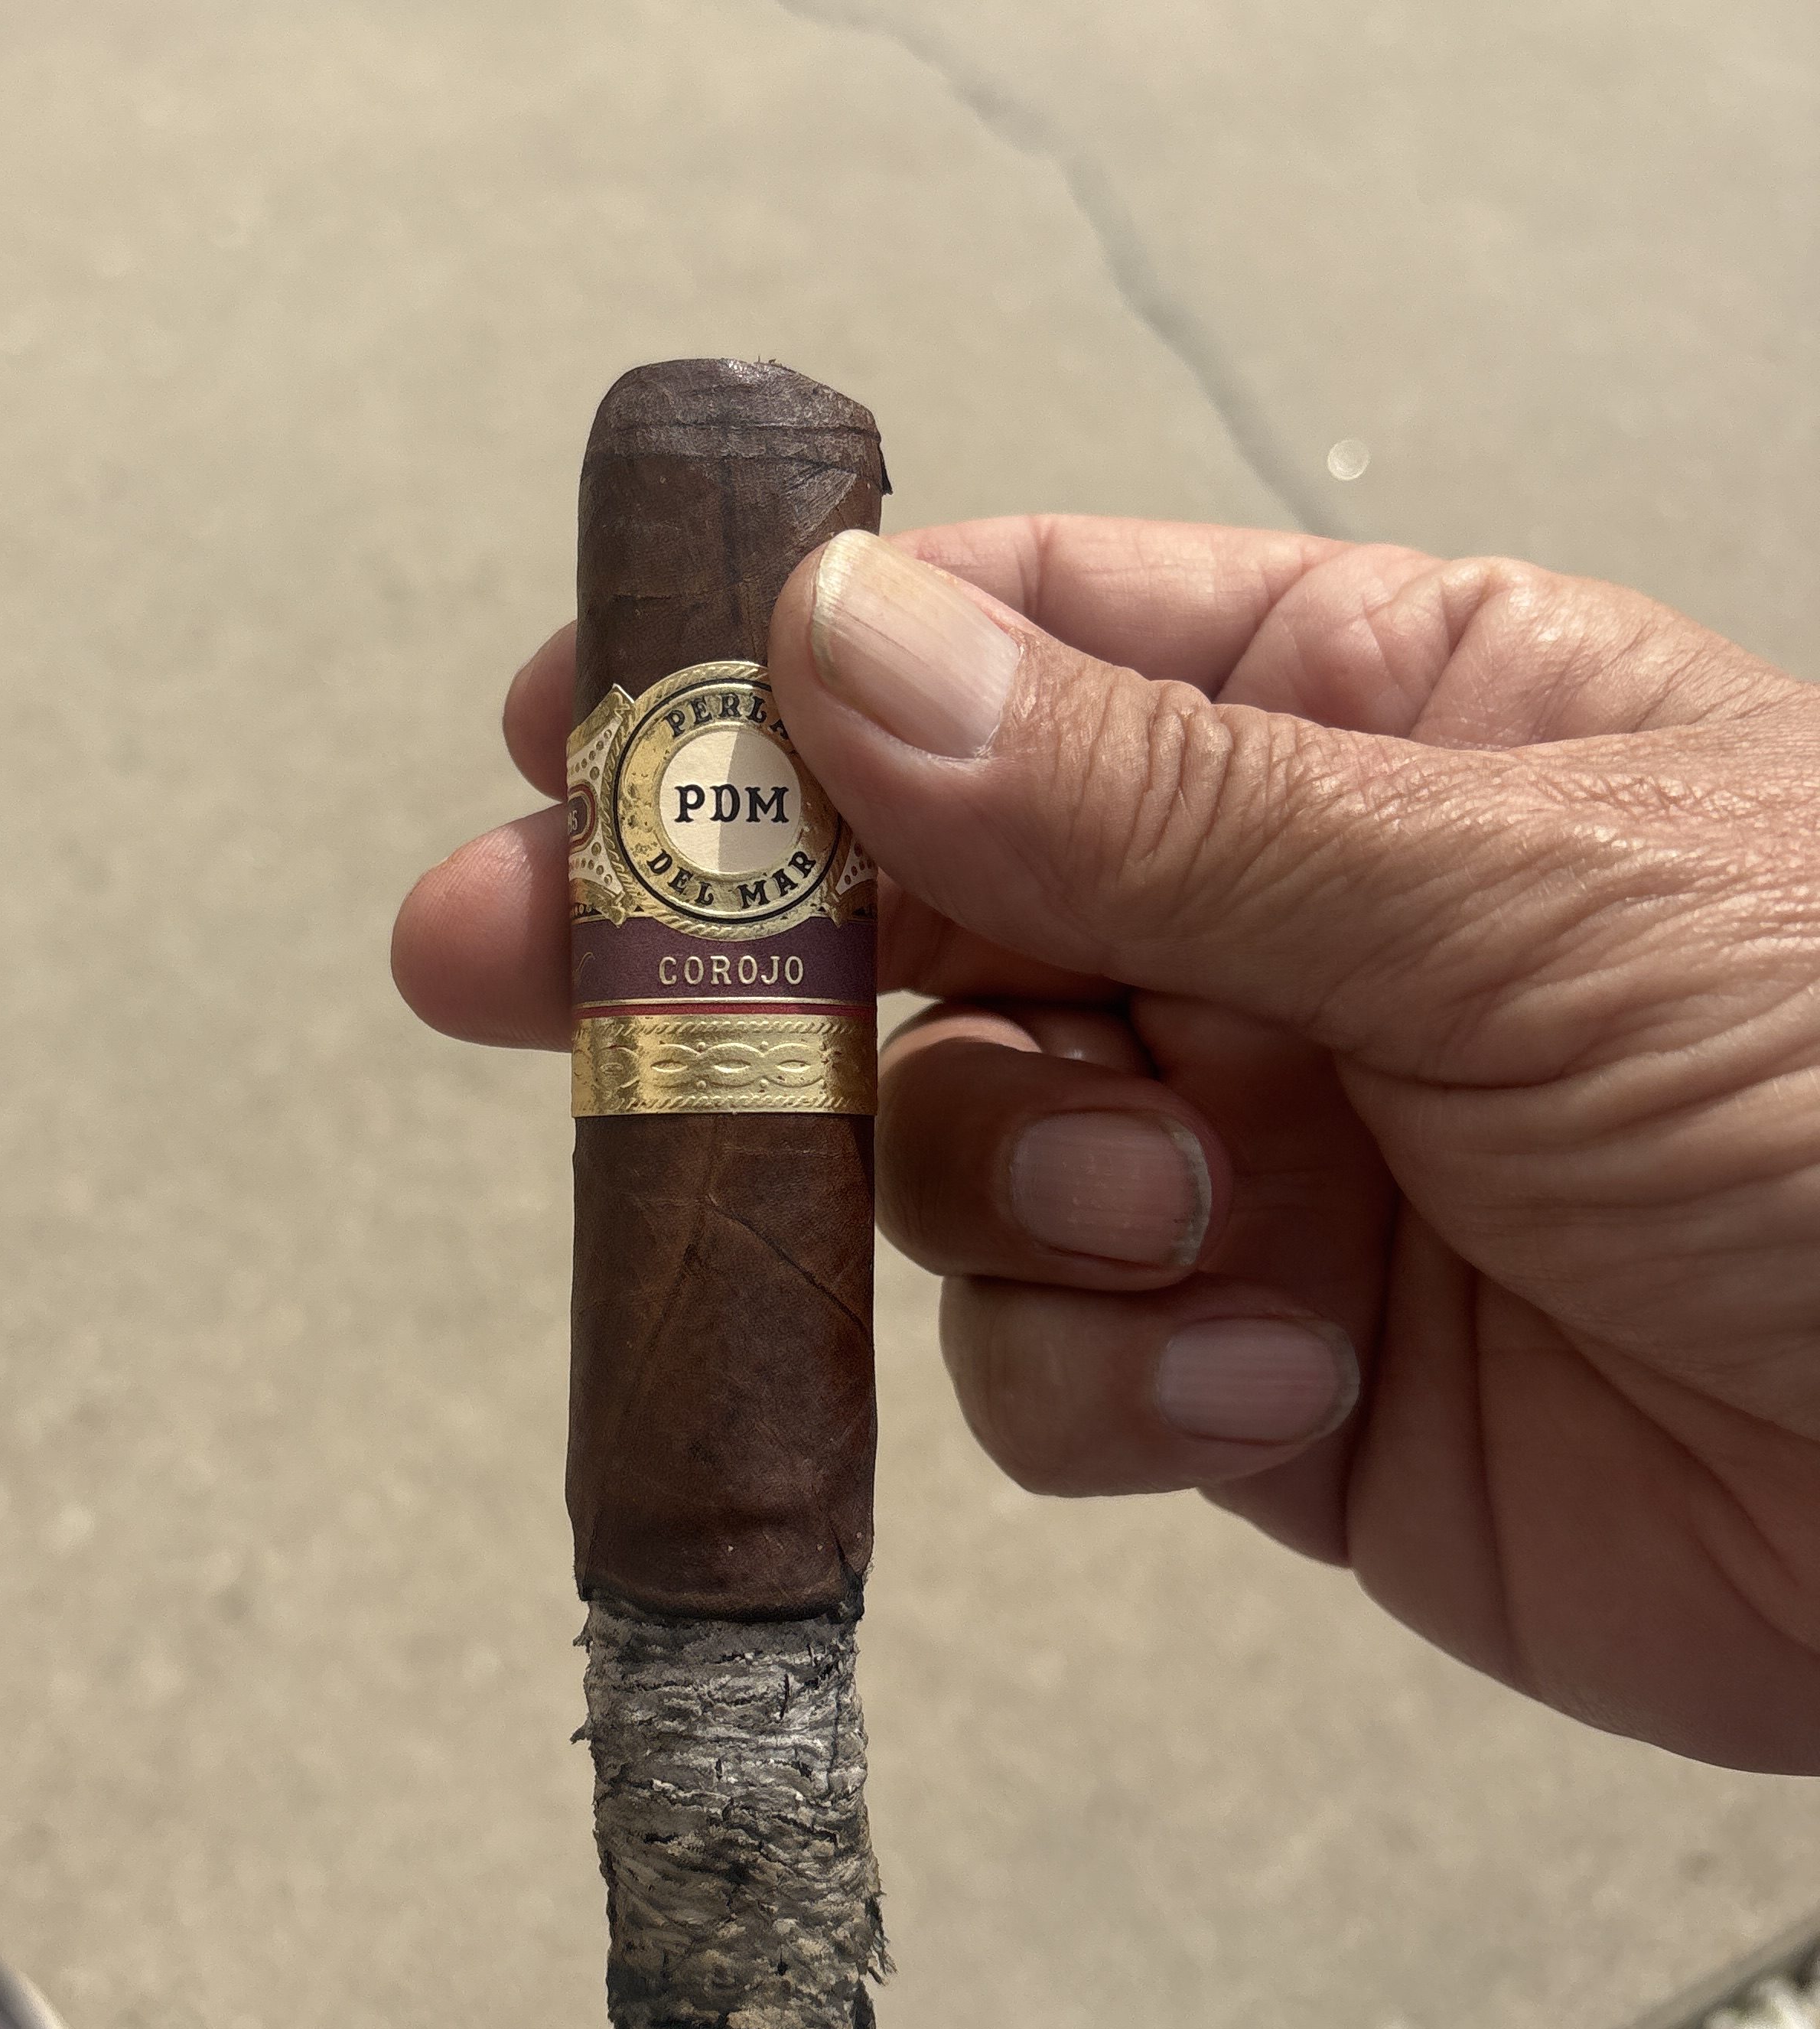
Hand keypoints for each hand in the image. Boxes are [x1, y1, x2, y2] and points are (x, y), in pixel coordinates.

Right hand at [393, 515, 1819, 1772]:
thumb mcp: (1518, 896)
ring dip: (1000, 1191)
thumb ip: (1157, 798)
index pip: (1013, 646)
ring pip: (952, 1149)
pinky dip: (1115, 1379)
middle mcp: (1287, 926)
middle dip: (736, 956)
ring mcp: (1261, 1157)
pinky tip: (1276, 1382)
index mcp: (1369, 722)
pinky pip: (1057, 1361)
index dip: (782, 677)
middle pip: (916, 908)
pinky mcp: (1257, 1377)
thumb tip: (843, 651)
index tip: (577, 715)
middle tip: (510, 967)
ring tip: (1172, 1222)